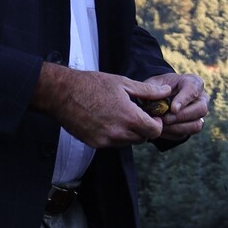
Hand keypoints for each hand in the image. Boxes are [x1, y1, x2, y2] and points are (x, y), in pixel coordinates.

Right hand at [35, 64, 165, 147]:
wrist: (61, 93)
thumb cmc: (92, 84)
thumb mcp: (123, 83)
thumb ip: (148, 92)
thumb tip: (166, 92)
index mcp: (130, 117)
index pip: (155, 131)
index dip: (156, 123)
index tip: (151, 115)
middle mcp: (119, 133)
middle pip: (143, 138)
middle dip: (144, 128)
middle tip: (136, 113)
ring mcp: (106, 140)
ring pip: (128, 142)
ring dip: (129, 132)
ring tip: (119, 114)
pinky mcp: (95, 144)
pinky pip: (113, 143)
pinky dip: (115, 135)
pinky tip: (107, 120)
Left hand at [154, 71, 209, 142]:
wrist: (158, 99)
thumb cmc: (157, 88)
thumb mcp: (153, 83)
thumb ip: (154, 88)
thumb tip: (160, 99)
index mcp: (194, 83)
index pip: (194, 89)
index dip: (184, 100)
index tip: (173, 108)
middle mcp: (201, 99)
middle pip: (201, 109)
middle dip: (181, 116)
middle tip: (165, 119)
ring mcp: (199, 115)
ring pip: (196, 125)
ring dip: (177, 127)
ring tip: (161, 124)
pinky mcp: (193, 127)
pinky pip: (186, 134)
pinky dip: (172, 133)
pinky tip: (161, 129)